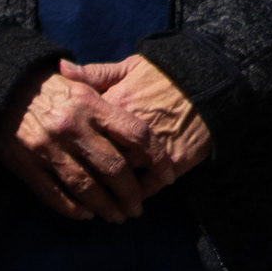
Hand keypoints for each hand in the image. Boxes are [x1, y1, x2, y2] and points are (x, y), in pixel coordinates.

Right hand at [0, 67, 145, 220]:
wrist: (1, 89)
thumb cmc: (49, 87)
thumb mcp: (83, 83)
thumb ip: (113, 101)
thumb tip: (145, 124)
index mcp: (91, 105)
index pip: (136, 135)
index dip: (157, 158)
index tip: (167, 176)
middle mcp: (72, 127)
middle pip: (113, 168)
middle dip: (130, 194)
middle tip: (137, 208)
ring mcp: (48, 148)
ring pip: (86, 187)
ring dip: (105, 207)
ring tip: (116, 216)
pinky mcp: (26, 164)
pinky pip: (54, 194)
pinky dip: (72, 208)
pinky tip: (85, 214)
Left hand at [65, 55, 213, 191]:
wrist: (210, 80)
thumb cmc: (165, 73)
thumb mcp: (128, 67)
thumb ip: (93, 73)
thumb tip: (61, 67)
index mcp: (111, 108)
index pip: (81, 137)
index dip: (71, 150)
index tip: (63, 157)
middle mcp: (127, 132)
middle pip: (97, 164)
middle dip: (87, 178)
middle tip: (79, 191)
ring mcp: (151, 149)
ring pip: (122, 180)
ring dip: (112, 193)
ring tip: (105, 203)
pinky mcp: (175, 160)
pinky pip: (150, 186)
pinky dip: (139, 193)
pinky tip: (132, 198)